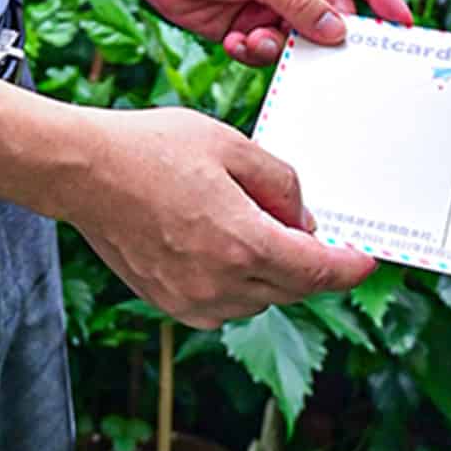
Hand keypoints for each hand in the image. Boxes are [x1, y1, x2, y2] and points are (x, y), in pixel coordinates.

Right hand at [70, 106, 375, 327]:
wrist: (83, 172)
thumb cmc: (153, 149)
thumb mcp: (232, 145)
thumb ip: (281, 183)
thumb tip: (305, 220)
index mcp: (242, 242)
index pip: (317, 271)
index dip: (349, 267)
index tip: (367, 259)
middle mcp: (221, 283)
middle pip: (292, 288)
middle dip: (310, 263)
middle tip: (309, 229)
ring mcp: (192, 300)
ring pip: (259, 298)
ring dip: (271, 272)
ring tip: (254, 225)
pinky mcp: (169, 303)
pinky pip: (225, 304)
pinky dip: (238, 281)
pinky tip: (223, 245)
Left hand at [116, 0, 411, 67]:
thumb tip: (338, 31)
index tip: (402, 24)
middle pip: (335, 12)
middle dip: (326, 35)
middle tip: (319, 53)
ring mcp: (273, 1)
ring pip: (302, 39)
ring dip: (283, 47)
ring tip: (255, 39)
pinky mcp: (249, 25)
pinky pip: (269, 52)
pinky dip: (256, 53)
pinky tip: (235, 42)